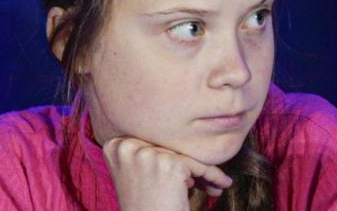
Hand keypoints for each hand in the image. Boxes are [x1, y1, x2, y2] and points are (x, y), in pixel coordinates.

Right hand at [103, 137, 232, 210]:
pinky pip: (198, 165)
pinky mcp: (168, 164)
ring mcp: (147, 154)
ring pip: (183, 155)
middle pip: (167, 147)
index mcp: (115, 146)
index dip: (169, 155)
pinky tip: (221, 184)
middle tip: (203, 179)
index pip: (151, 142)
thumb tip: (182, 134)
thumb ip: (150, 151)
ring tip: (213, 184)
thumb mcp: (138, 174)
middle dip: (186, 164)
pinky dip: (213, 175)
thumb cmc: (144, 208)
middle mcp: (127, 146)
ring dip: (202, 171)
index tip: (183, 168)